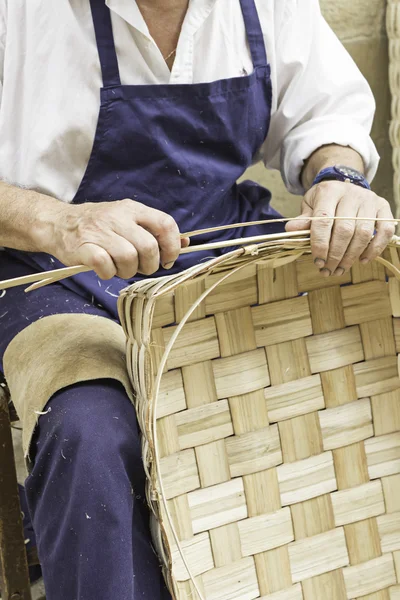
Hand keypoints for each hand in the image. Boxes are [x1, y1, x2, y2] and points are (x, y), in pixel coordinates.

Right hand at [42, 199, 188, 278]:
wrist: (58, 223)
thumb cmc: (99, 226)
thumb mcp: (127, 220)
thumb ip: (154, 231)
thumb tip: (185, 243)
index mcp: (132, 209)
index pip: (165, 224)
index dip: (172, 246)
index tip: (167, 260)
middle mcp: (117, 217)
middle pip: (148, 247)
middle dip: (150, 265)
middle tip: (141, 267)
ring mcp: (99, 232)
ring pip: (129, 258)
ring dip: (128, 271)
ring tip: (120, 268)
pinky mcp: (83, 248)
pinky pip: (106, 266)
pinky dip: (109, 274)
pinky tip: (105, 269)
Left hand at [285, 181, 394, 275]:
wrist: (344, 184)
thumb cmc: (324, 200)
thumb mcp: (310, 205)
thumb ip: (304, 220)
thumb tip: (290, 230)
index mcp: (329, 191)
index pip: (324, 221)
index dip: (320, 244)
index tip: (318, 262)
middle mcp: (351, 194)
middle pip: (345, 230)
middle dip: (335, 255)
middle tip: (328, 270)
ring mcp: (370, 200)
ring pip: (364, 233)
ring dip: (351, 256)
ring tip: (340, 269)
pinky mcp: (383, 207)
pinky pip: (385, 230)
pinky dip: (375, 248)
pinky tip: (363, 260)